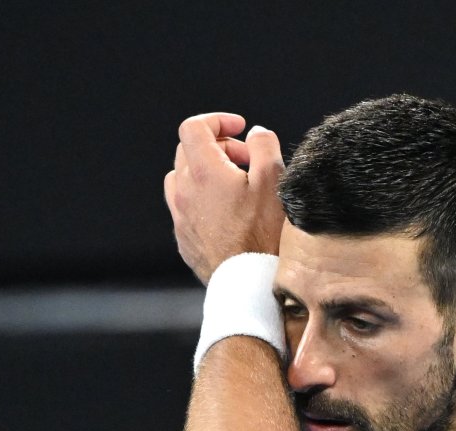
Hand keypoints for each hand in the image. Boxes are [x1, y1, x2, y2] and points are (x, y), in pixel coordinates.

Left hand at [164, 113, 285, 284]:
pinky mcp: (184, 239)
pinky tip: (228, 212)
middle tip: (248, 159)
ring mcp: (180, 217)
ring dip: (206, 172)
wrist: (250, 284)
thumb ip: (264, 146)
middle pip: (188, 150)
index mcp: (203, 172)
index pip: (193, 127)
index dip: (217, 120)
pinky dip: (202, 198)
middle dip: (219, 146)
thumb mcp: (275, 181)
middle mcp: (184, 191)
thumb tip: (256, 132)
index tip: (241, 128)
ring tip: (235, 185)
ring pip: (182, 178)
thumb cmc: (265, 234)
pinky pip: (185, 207)